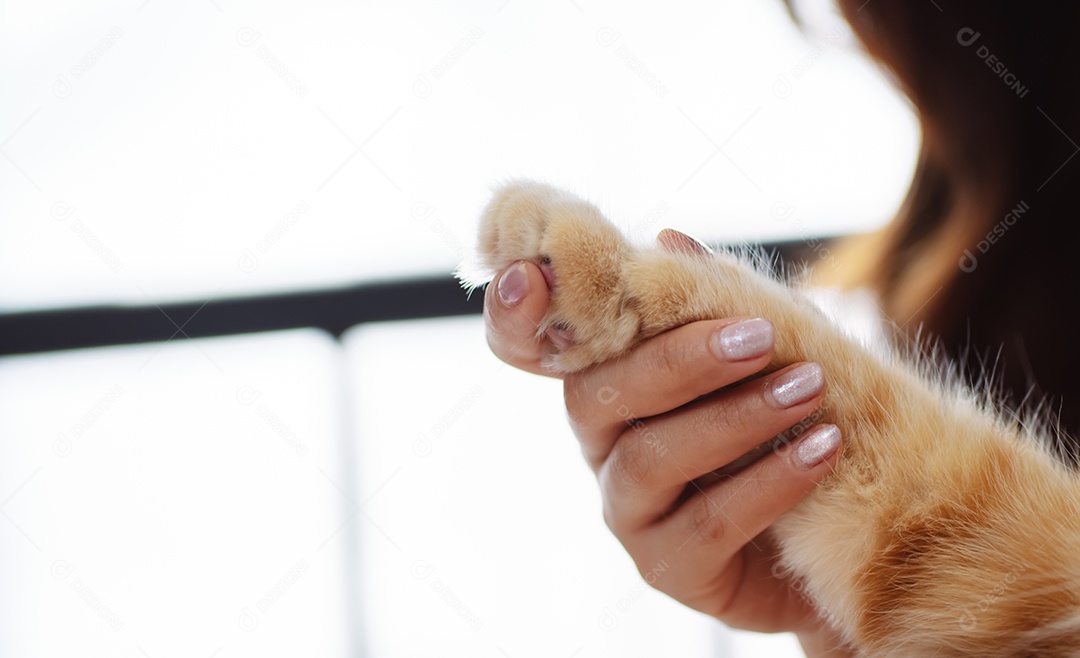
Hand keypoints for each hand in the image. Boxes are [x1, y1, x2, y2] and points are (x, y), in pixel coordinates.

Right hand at [482, 239, 847, 654]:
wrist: (843, 527)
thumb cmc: (784, 423)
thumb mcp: (761, 353)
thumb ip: (715, 302)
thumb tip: (669, 239)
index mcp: (607, 380)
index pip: (527, 348)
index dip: (512, 317)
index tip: (530, 277)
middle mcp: (601, 444)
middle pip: (598, 396)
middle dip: (678, 360)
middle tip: (760, 335)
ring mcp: (627, 511)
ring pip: (651, 457)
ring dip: (734, 418)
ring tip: (809, 386)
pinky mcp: (666, 568)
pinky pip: (707, 523)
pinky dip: (768, 482)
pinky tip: (822, 448)